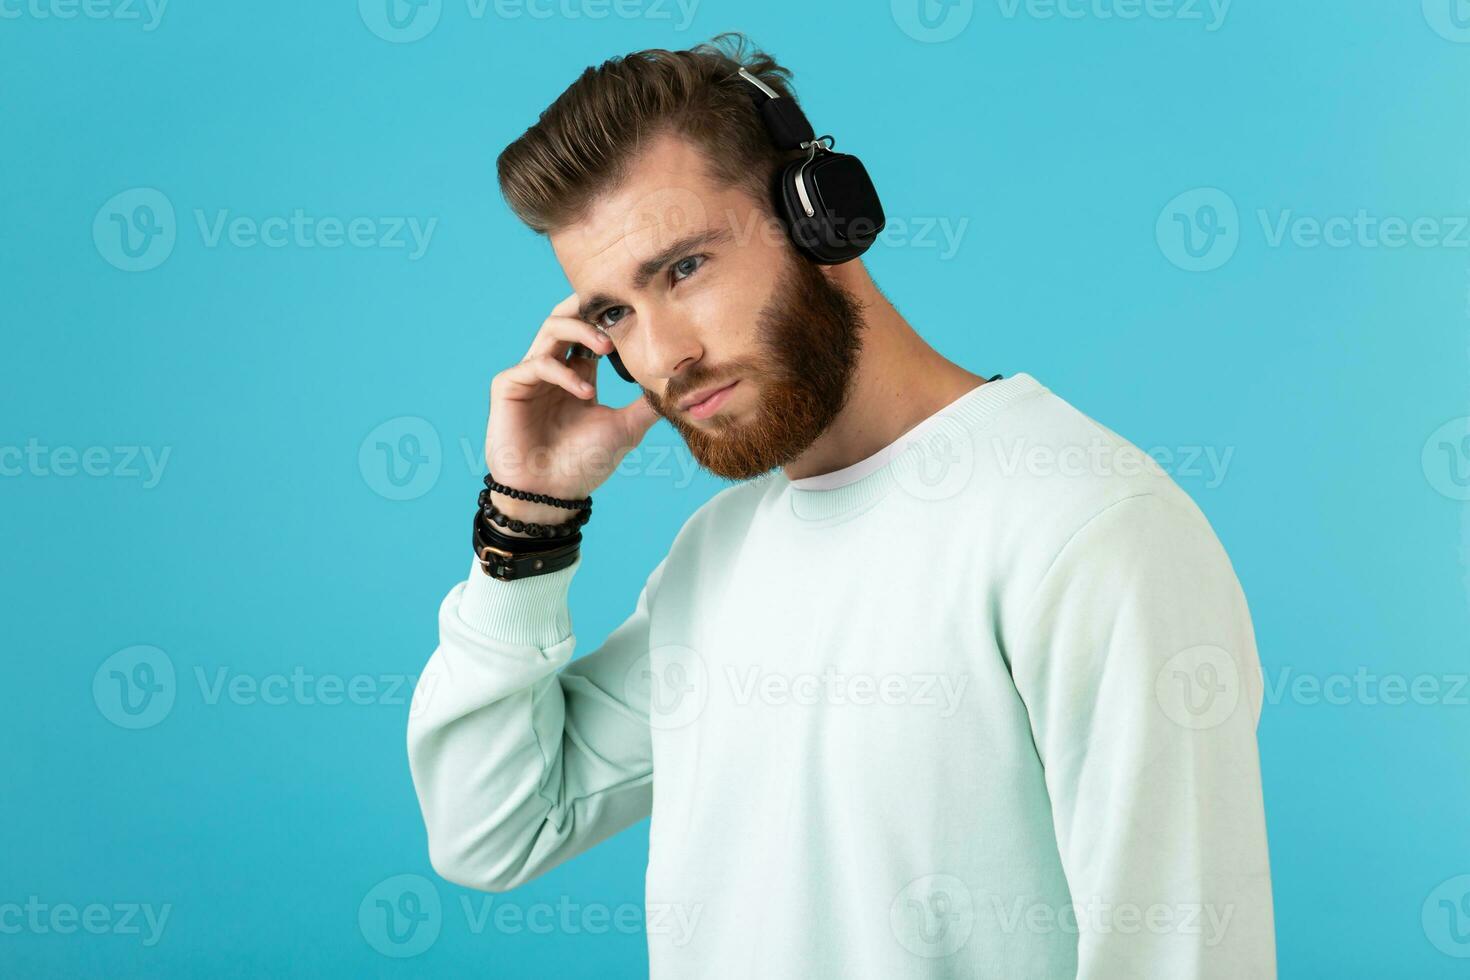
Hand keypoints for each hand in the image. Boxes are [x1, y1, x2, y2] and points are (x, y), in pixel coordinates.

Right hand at [484, 292, 659, 531]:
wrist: (551, 495)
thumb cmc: (583, 464)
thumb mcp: (626, 429)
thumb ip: (647, 405)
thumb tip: (680, 389)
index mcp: (577, 376)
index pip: (590, 333)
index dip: (610, 321)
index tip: (637, 316)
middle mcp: (553, 370)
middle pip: (567, 318)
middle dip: (590, 307)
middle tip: (618, 309)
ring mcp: (529, 375)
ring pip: (551, 329)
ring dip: (581, 331)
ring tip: (607, 348)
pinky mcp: (508, 386)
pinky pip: (536, 364)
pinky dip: (564, 373)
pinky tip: (585, 393)